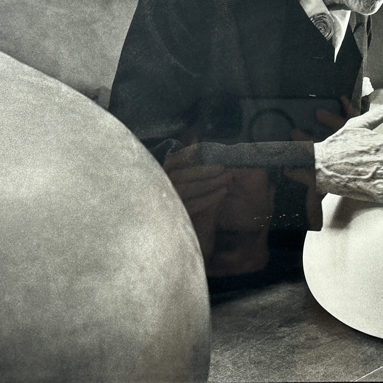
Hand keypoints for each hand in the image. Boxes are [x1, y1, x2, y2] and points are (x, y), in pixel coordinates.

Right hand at [164, 147, 230, 261]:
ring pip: (187, 190)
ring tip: (226, 178)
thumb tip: (194, 135)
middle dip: (203, 171)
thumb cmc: (181, 209)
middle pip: (181, 176)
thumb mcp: (184, 183)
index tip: (201, 147)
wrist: (178, 247)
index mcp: (156, 180)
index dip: (185, 154)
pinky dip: (209, 198)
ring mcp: (163, 206)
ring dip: (209, 183)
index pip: (170, 163)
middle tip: (222, 167)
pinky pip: (193, 206)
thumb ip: (187, 161)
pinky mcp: (174, 220)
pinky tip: (223, 193)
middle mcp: (156, 191)